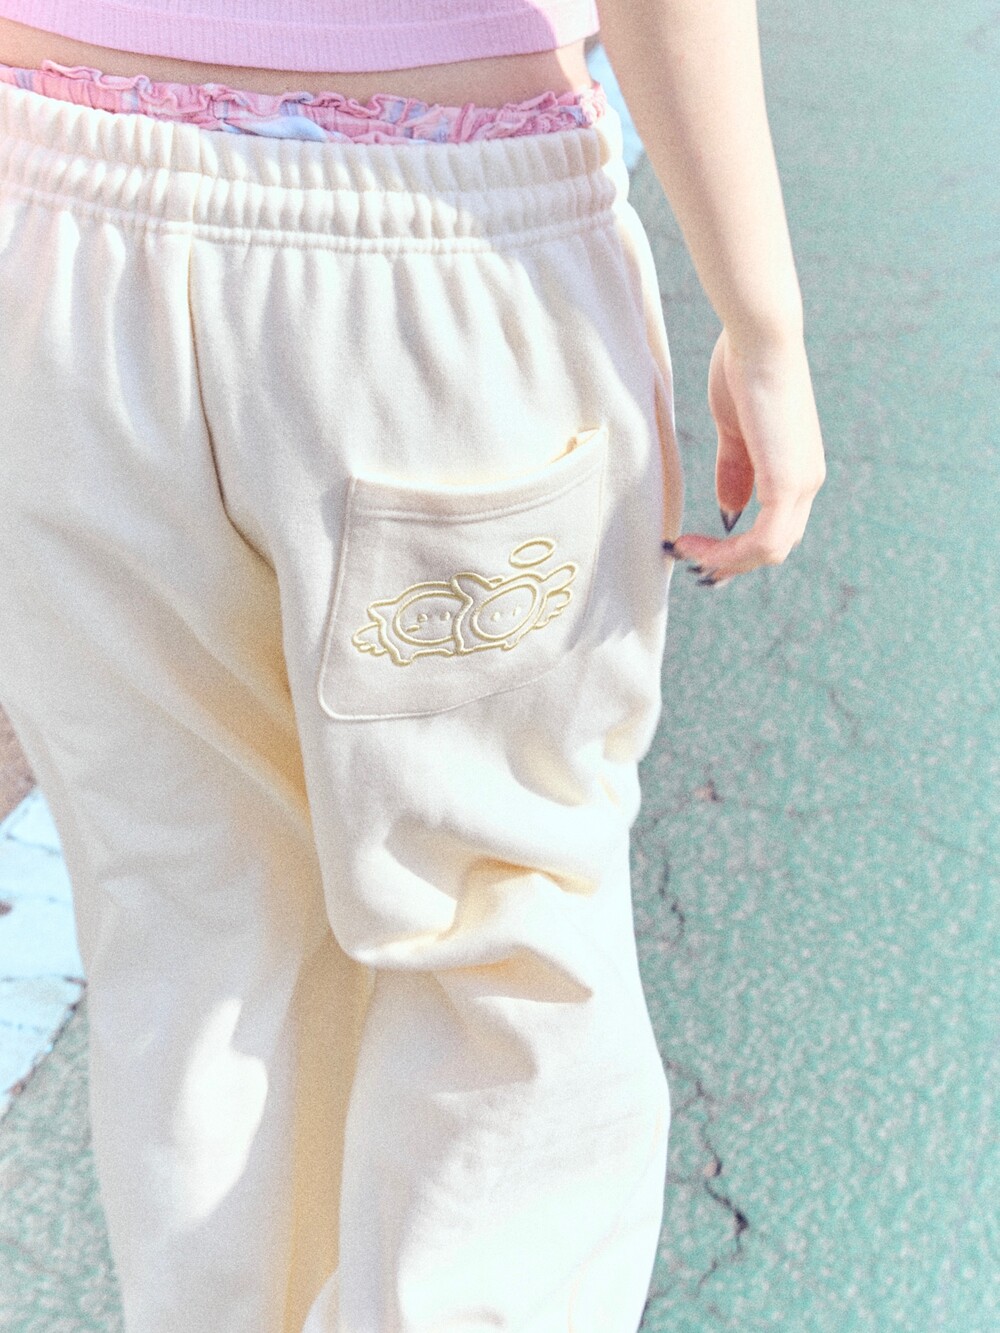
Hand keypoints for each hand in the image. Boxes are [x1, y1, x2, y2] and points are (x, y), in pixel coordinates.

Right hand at [663, 328, 825, 585]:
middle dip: (731, 564)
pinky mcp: (788, 482)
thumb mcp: (734, 432)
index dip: (739, 548)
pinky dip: (729, 552)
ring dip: (725, 561)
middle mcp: (808, 480)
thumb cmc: (744, 369)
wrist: (759, 338)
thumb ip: (734, 473)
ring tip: (687, 552)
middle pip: (775, 547)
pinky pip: (765, 540)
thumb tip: (729, 514)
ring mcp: (802, 483)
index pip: (776, 527)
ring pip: (770, 551)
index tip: (699, 550)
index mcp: (797, 467)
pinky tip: (696, 543)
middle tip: (692, 566)